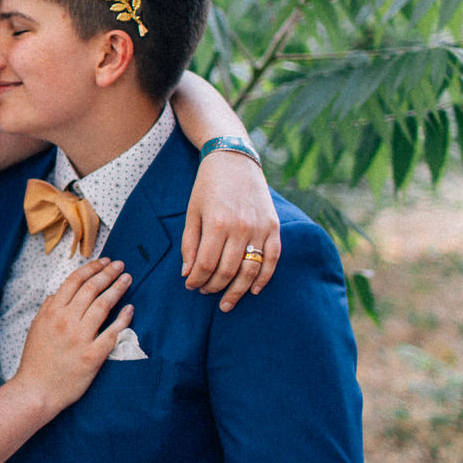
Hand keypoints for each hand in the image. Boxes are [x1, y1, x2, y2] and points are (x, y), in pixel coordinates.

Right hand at [9, 259, 132, 412]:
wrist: (37, 390)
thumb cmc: (36, 360)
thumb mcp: (36, 327)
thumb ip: (48, 307)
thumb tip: (60, 292)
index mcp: (52, 312)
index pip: (74, 281)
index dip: (91, 268)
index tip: (103, 261)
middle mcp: (66, 321)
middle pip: (92, 289)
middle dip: (108, 273)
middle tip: (120, 265)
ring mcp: (80, 338)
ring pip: (103, 306)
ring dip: (118, 289)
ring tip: (127, 279)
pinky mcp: (93, 356)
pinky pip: (112, 333)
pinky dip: (123, 319)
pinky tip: (130, 309)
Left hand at [182, 151, 279, 310]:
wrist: (235, 160)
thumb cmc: (208, 186)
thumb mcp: (192, 212)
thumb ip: (190, 244)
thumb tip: (188, 274)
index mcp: (217, 223)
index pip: (206, 265)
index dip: (197, 280)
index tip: (190, 286)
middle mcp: (241, 228)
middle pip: (228, 271)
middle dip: (214, 287)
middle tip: (205, 292)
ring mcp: (261, 228)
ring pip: (251, 270)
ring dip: (237, 290)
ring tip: (226, 302)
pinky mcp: (274, 227)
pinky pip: (273, 259)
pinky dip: (264, 278)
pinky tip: (253, 290)